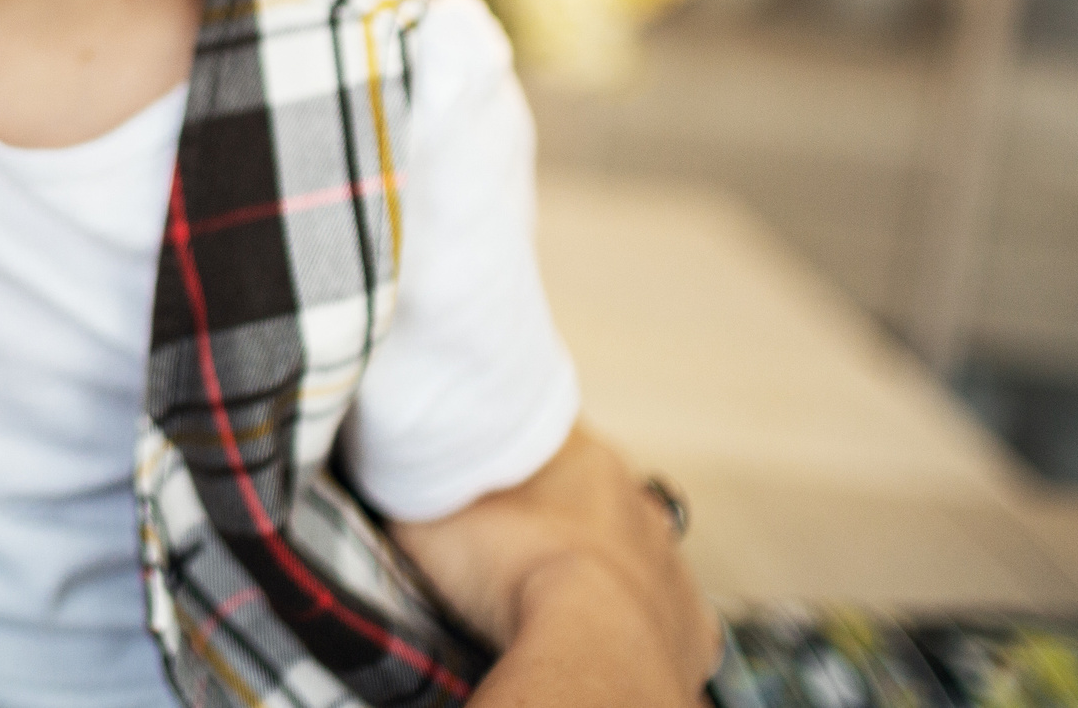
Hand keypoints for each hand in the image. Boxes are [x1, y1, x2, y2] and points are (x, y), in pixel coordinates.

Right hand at [392, 427, 721, 705]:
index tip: (486, 470)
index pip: (546, 430)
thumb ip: (412, 489)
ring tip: (554, 597)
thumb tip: (386, 471)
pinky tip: (603, 637)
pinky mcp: (691, 624)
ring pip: (634, 552)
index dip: (512, 450)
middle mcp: (638, 501)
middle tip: (514, 544)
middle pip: (594, 493)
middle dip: (559, 513)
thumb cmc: (510, 571)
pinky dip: (635, 625)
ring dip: (600, 567)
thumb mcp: (429, 519)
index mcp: (584, 456)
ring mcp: (671, 563)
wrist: (588, 646)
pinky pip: (663, 617)